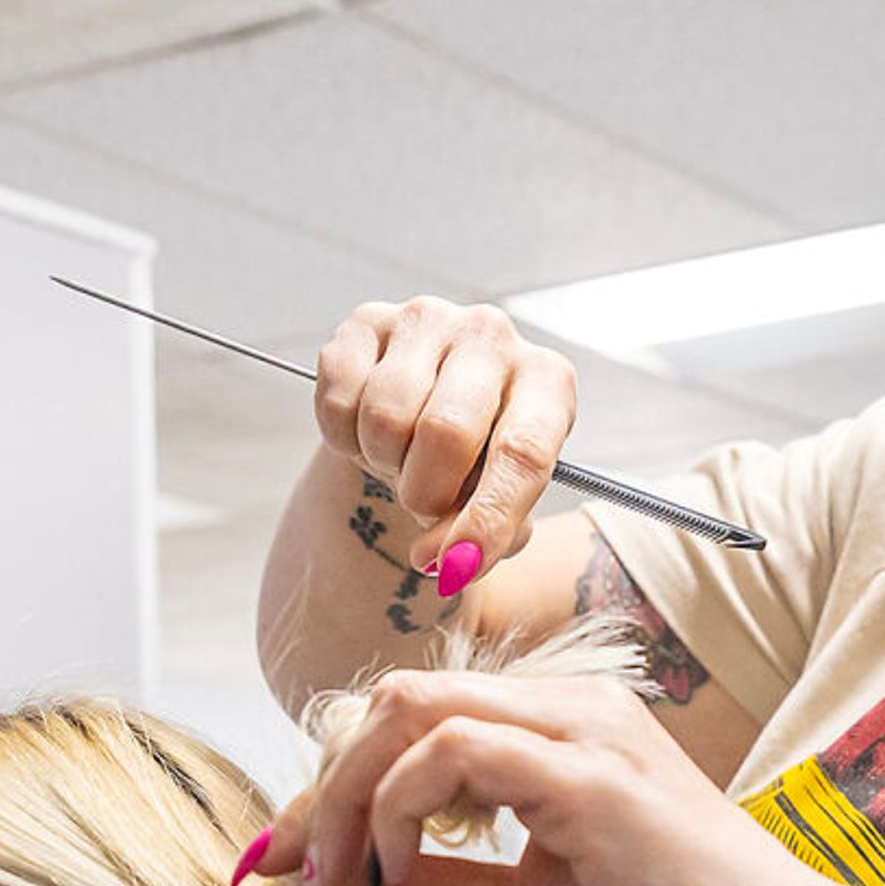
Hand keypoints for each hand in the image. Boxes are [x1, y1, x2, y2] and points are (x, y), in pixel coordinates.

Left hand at [242, 669, 884, 885]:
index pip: (410, 722)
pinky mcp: (590, 774)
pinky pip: (455, 752)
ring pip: (411, 710)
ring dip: (347, 798)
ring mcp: (582, 731)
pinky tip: (393, 870)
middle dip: (322, 786)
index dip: (329, 787)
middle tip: (295, 874)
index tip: (283, 863)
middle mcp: (568, 709)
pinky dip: (397, 808)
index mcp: (556, 731)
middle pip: (394, 701)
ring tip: (339, 883)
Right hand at [315, 298, 577, 589]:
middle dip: (426, 493)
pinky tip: (368, 432)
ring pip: (384, 418)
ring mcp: (428, 319)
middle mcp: (491, 335)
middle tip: (425, 504)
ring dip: (384, 463)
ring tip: (401, 459)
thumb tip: (440, 560)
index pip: (522, 453)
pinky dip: (344, 438)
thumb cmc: (474, 463)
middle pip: (446, 433)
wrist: (423, 418)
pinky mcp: (367, 321)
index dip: (487, 519)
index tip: (458, 567)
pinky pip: (338, 400)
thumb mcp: (498, 500)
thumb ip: (483, 536)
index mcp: (546, 380)